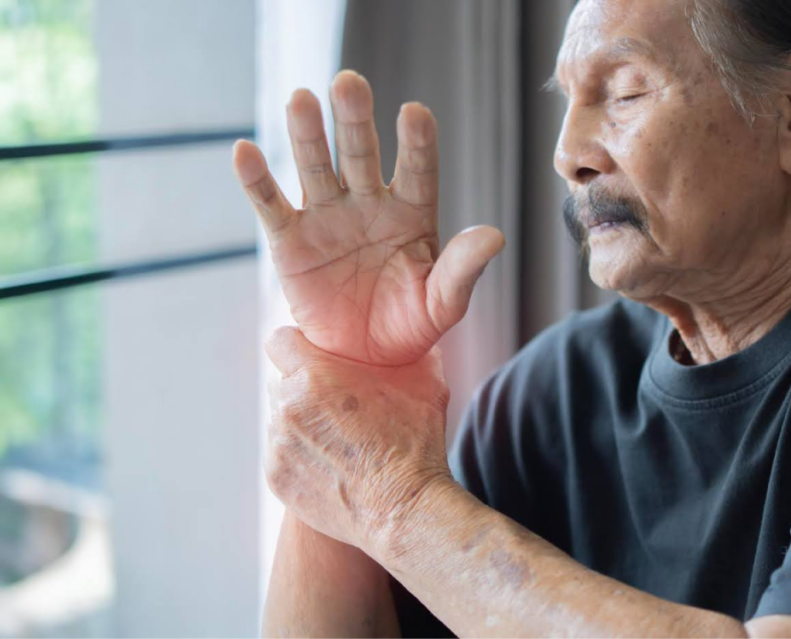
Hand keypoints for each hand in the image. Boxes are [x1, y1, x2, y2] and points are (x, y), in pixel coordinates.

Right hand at [233, 71, 504, 364]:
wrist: (365, 360)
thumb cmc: (411, 325)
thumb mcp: (442, 303)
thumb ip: (462, 269)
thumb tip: (495, 236)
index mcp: (412, 212)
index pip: (417, 169)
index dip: (416, 142)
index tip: (415, 113)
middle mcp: (369, 203)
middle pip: (361, 153)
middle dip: (355, 120)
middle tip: (349, 82)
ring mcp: (327, 217)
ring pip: (316, 166)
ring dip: (307, 135)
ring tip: (301, 98)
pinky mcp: (290, 241)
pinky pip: (272, 205)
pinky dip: (256, 180)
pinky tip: (245, 150)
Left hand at [263, 326, 456, 555]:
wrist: (405, 511)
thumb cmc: (415, 444)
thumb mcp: (424, 382)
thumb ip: (407, 352)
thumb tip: (413, 339)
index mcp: (313, 377)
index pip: (280, 341)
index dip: (300, 347)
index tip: (318, 358)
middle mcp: (286, 408)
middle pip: (282, 381)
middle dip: (305, 386)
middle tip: (339, 401)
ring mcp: (277, 447)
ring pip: (281, 419)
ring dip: (302, 422)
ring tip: (340, 437)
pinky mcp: (276, 478)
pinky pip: (281, 453)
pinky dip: (301, 454)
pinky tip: (334, 462)